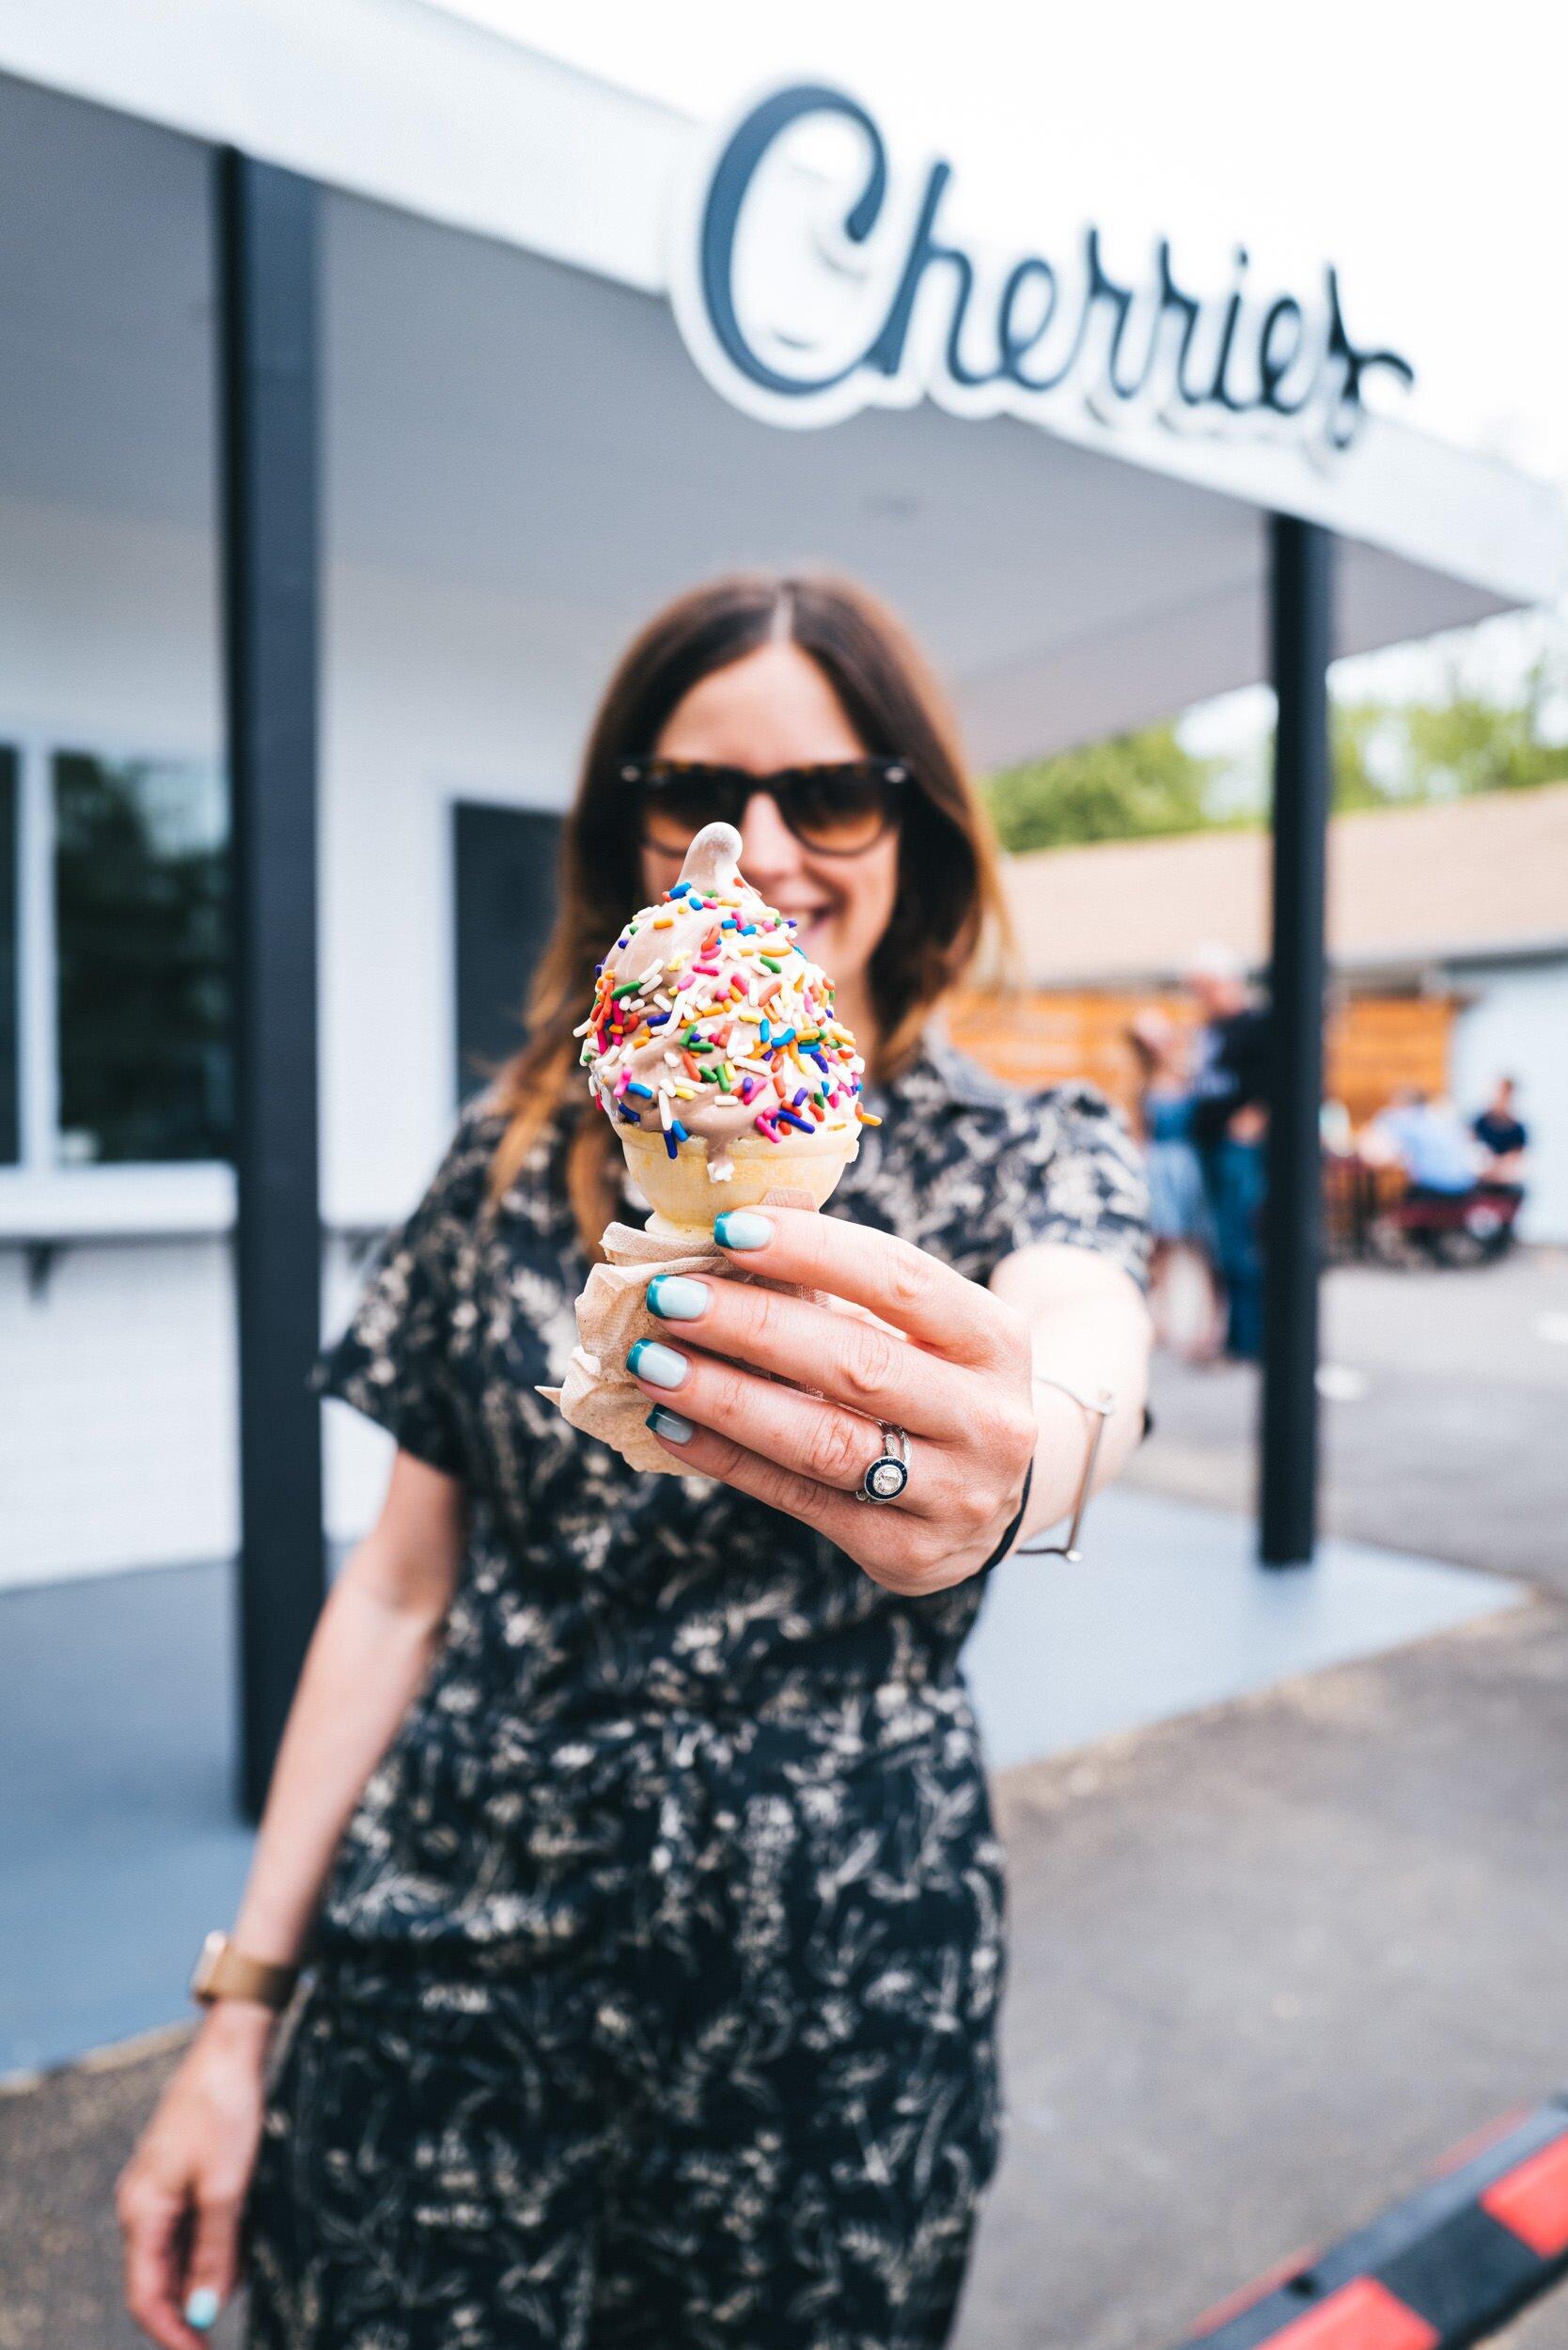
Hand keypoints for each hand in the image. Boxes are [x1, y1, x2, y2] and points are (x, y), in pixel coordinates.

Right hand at [116, 2002, 272, 2346]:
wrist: (231, 2049)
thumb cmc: (225, 2110)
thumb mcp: (228, 2187)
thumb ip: (215, 2253)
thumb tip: (204, 2313)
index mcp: (142, 2212)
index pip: (146, 2296)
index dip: (173, 2334)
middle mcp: (142, 2206)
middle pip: (159, 2280)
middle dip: (190, 2311)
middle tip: (223, 2335)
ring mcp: (160, 2190)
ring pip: (175, 2256)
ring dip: (204, 2280)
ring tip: (239, 2289)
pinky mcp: (181, 2176)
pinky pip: (189, 2229)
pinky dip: (211, 2248)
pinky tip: (237, 2252)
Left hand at [628, 1206, 1036, 1591]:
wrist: (996, 1495)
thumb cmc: (932, 1383)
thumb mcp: (921, 1331)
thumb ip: (841, 1291)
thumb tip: (725, 1244)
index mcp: (995, 1340)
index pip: (901, 1280)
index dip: (813, 1251)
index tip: (728, 1229)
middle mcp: (988, 1421)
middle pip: (858, 1366)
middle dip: (753, 1328)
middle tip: (671, 1298)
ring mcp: (952, 1494)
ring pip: (824, 1442)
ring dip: (726, 1399)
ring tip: (653, 1363)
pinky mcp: (905, 1552)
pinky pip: (799, 1499)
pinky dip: (727, 1459)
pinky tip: (671, 1425)